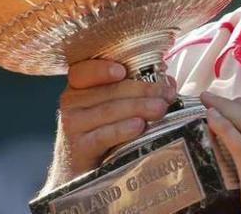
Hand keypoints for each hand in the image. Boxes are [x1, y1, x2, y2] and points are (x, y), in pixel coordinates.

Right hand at [41, 60, 176, 193]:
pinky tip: (139, 126)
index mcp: (80, 86)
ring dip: (138, 108)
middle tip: (166, 94)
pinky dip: (122, 129)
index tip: (123, 71)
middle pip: (107, 91)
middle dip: (141, 90)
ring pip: (108, 111)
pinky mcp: (78, 148)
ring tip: (160, 109)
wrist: (80, 172)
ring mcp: (72, 125)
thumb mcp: (114, 107)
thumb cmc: (102, 132)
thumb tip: (168, 83)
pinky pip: (103, 135)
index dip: (102, 69)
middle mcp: (72, 102)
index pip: (84, 70)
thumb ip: (135, 91)